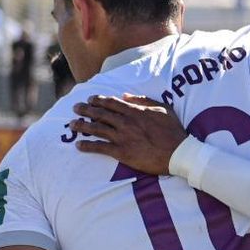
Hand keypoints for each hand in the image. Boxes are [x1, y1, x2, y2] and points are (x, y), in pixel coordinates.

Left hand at [71, 93, 185, 175]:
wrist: (178, 153)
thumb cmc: (173, 131)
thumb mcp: (163, 109)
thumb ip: (144, 100)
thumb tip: (126, 95)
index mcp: (135, 111)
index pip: (111, 102)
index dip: (98, 100)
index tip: (90, 99)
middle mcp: (125, 122)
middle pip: (99, 113)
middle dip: (85, 109)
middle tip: (75, 108)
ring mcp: (122, 137)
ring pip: (96, 128)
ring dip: (81, 125)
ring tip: (71, 124)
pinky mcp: (121, 152)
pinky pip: (100, 147)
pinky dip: (87, 146)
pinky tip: (79, 145)